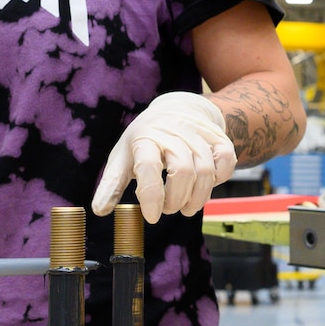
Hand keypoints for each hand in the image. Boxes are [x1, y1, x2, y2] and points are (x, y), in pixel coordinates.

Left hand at [93, 92, 237, 220]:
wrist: (177, 108)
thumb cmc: (146, 139)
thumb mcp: (123, 157)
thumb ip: (111, 185)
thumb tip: (98, 210)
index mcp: (145, 137)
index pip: (149, 166)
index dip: (152, 195)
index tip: (152, 217)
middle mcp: (173, 131)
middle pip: (183, 171)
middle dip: (176, 200)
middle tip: (168, 209)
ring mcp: (199, 133)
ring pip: (206, 171)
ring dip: (197, 198)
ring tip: (186, 207)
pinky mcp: (218, 138)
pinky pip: (226, 162)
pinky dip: (219, 180)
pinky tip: (205, 187)